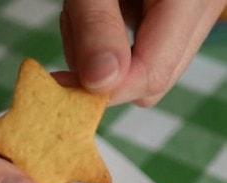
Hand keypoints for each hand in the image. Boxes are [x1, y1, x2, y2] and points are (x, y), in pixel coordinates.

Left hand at [59, 0, 226, 105]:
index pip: (152, 74)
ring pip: (144, 67)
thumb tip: (100, 84)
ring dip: (103, 52)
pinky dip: (110, 40)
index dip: (109, 89)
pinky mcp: (174, 17)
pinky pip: (143, 49)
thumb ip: (98, 27)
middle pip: (151, 78)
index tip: (65, 85)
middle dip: (104, 68)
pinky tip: (101, 10)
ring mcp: (191, 16)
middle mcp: (201, 12)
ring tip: (88, 9)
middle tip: (78, 27)